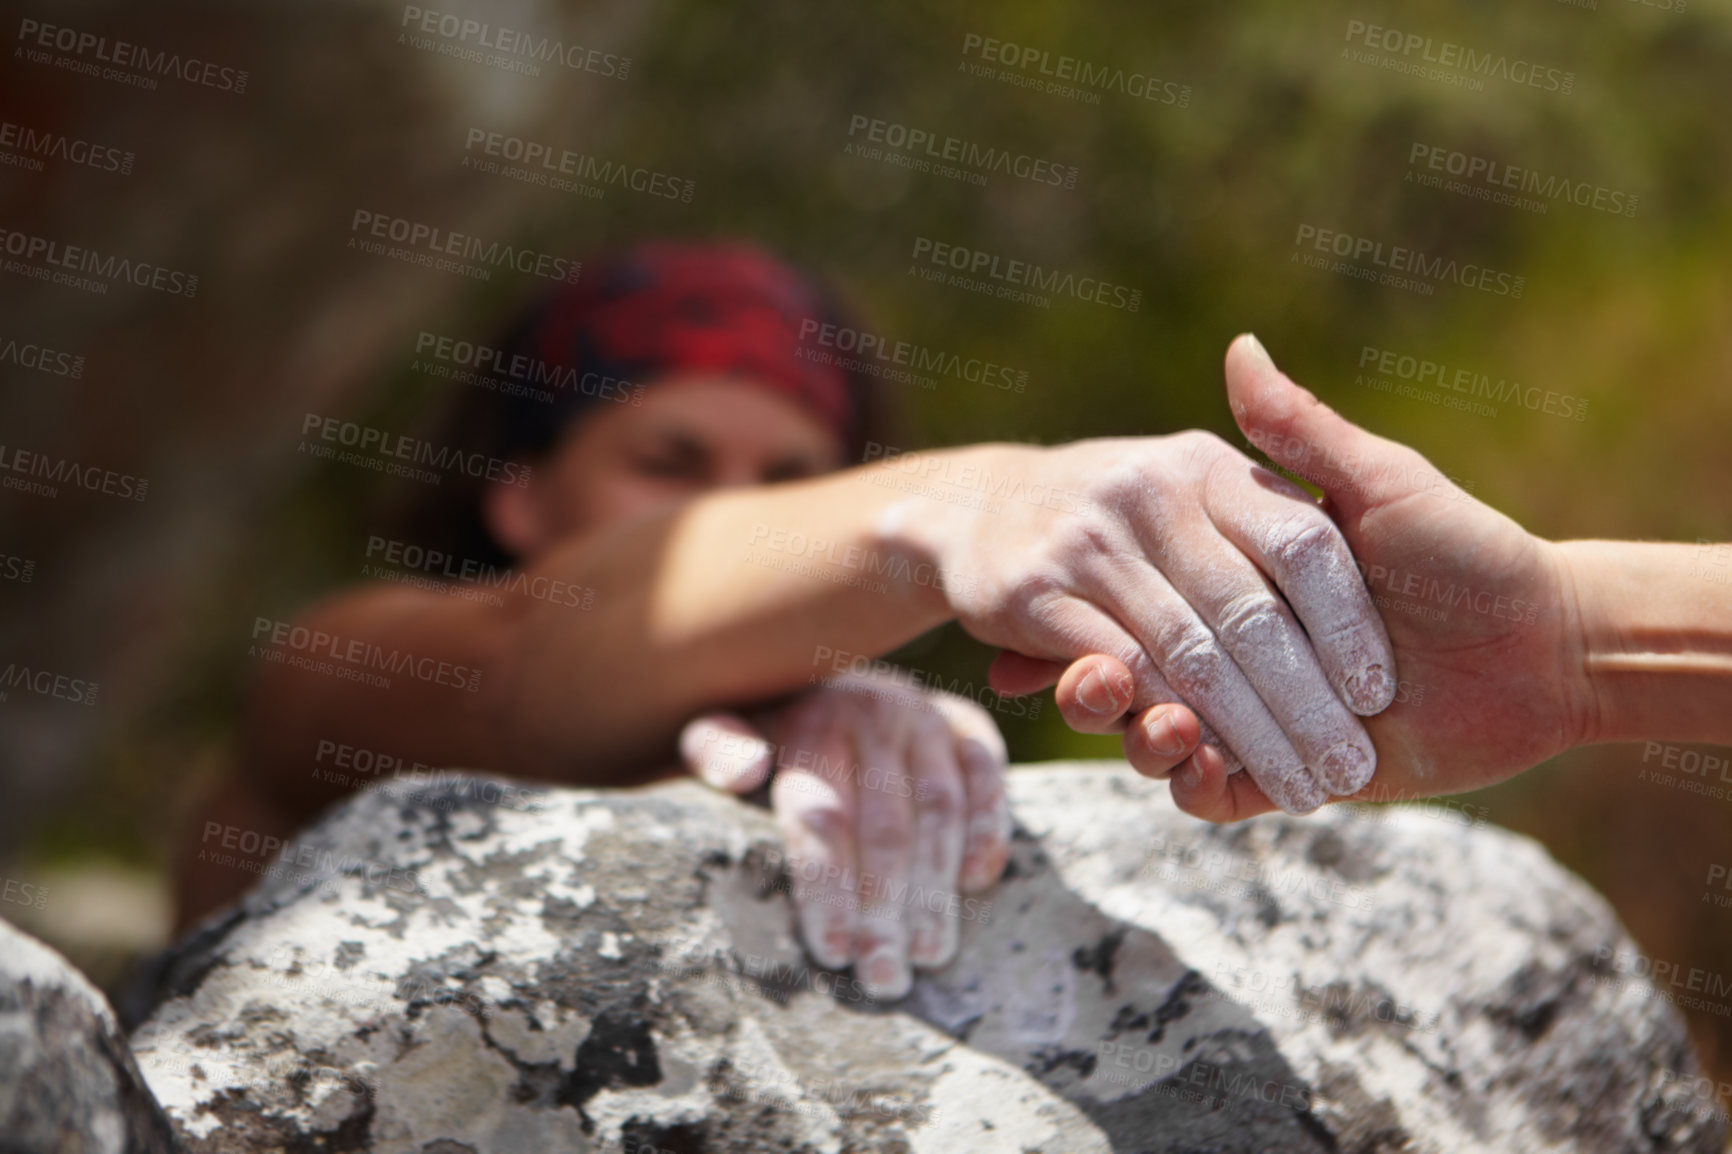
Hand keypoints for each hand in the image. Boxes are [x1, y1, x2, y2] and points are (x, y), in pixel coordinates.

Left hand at [679, 671, 1010, 998]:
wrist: (819, 669)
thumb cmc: (765, 725)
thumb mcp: (721, 726)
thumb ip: (716, 748)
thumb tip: (747, 770)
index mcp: (810, 722)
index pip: (821, 815)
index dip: (827, 886)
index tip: (833, 952)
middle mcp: (871, 713)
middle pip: (883, 826)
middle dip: (885, 910)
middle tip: (885, 977)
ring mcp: (924, 716)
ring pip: (938, 809)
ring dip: (937, 886)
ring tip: (930, 954)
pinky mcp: (965, 720)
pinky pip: (987, 773)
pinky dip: (988, 825)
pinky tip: (976, 881)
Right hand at [892, 429, 1396, 813]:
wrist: (968, 510)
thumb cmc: (1119, 499)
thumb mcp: (1194, 464)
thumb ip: (1275, 424)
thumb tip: (1250, 348)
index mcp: (1208, 467)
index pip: (1301, 545)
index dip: (1344, 623)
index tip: (1380, 691)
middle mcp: (1149, 497)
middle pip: (1249, 615)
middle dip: (1305, 704)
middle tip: (1350, 769)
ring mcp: (1088, 547)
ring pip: (1190, 658)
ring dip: (1251, 735)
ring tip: (1303, 789)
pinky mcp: (1033, 599)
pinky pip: (1120, 675)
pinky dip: (1167, 728)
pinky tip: (1207, 762)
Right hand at [1033, 335, 1589, 821]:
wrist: (1546, 655)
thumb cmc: (1470, 552)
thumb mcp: (1386, 484)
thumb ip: (1305, 432)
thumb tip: (1240, 346)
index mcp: (1244, 557)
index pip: (1175, 581)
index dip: (1137, 595)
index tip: (1100, 591)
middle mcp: (1237, 628)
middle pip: (1173, 656)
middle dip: (1152, 680)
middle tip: (1113, 687)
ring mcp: (1248, 702)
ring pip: (1169, 720)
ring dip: (1156, 732)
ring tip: (1168, 731)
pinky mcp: (1268, 771)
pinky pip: (1206, 787)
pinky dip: (1191, 781)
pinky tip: (1199, 767)